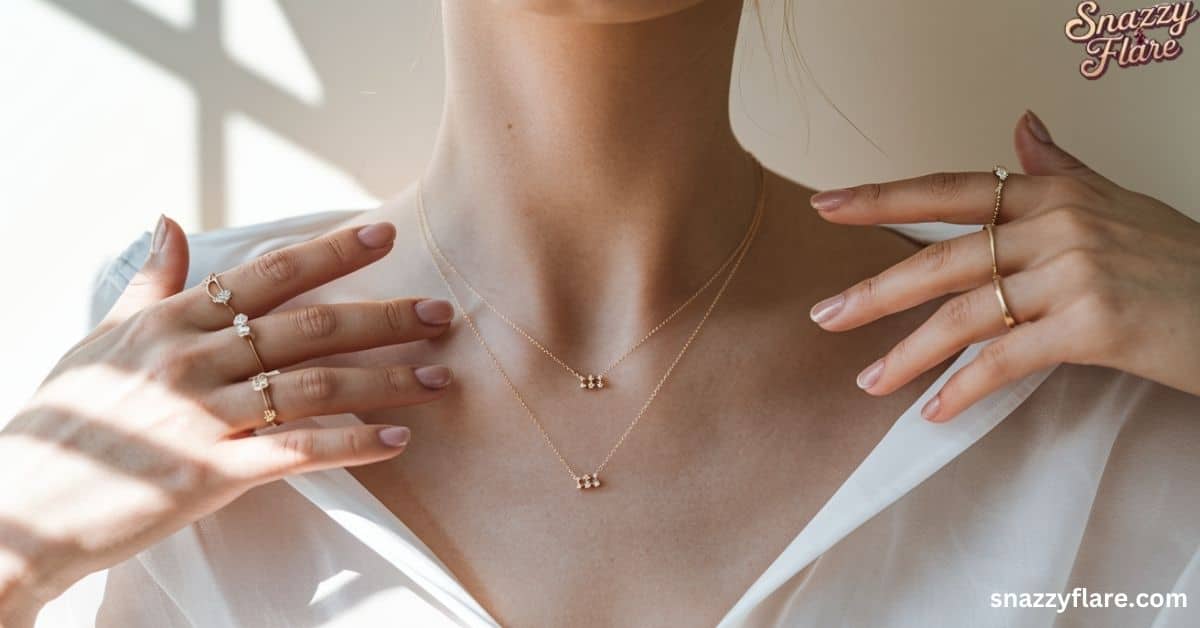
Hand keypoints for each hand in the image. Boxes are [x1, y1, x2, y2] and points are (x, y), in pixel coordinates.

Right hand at [0, 217, 454, 624]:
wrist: (18, 504)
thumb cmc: (63, 420)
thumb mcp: (102, 339)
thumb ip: (149, 283)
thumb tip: (170, 221)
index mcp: (171, 320)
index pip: (267, 273)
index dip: (331, 251)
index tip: (385, 234)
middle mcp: (193, 358)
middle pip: (309, 325)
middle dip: (384, 316)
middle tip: (441, 312)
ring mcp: (202, 416)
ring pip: (315, 384)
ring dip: (386, 378)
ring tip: (438, 376)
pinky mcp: (209, 474)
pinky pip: (296, 451)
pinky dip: (353, 443)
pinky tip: (397, 439)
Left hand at [806, 110, 1199, 421]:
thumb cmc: (1181, 261)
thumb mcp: (1118, 202)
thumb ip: (1061, 169)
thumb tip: (1021, 128)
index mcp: (1055, 194)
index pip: (951, 190)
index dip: (883, 198)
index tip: (826, 205)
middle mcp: (1059, 225)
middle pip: (944, 258)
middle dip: (876, 291)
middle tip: (824, 317)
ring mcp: (1075, 274)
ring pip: (967, 313)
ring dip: (910, 354)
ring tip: (869, 382)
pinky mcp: (1093, 326)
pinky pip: (1007, 359)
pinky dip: (966, 389)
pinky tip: (935, 412)